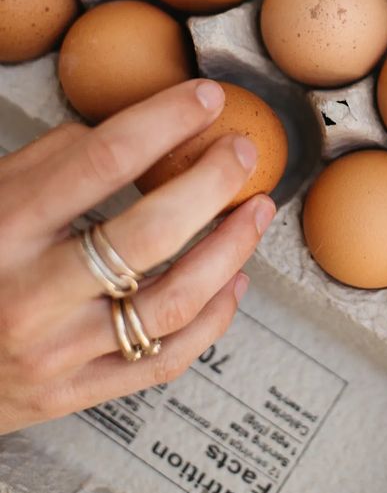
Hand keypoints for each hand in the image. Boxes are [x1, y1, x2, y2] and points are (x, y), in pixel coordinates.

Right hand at [0, 79, 275, 434]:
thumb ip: (52, 161)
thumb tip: (137, 128)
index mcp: (5, 229)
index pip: (102, 162)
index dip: (164, 122)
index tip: (205, 99)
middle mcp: (32, 294)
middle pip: (149, 235)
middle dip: (211, 184)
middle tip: (242, 152)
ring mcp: (57, 352)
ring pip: (171, 302)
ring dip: (230, 250)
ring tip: (256, 211)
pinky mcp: (75, 393)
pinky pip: (165, 359)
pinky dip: (214, 318)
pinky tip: (234, 280)